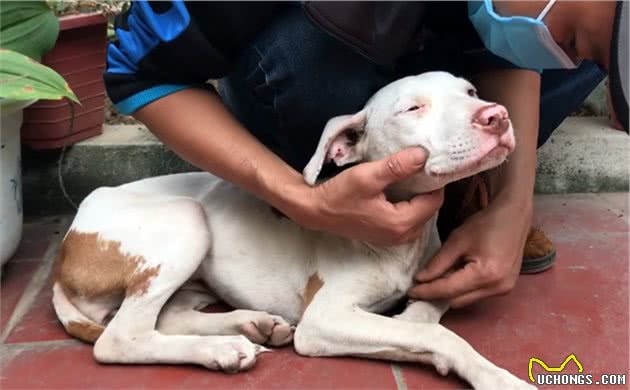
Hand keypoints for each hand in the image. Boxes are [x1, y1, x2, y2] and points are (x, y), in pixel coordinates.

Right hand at [290, 148, 443, 245]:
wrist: (315, 211)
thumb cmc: (340, 194)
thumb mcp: (368, 176)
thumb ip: (398, 166)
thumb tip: (424, 155)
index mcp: (401, 223)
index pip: (435, 200)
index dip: (435, 181)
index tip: (430, 163)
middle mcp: (402, 236)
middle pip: (430, 209)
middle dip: (428, 189)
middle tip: (421, 167)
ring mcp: (394, 239)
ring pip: (420, 215)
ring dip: (418, 197)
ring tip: (411, 176)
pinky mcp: (386, 237)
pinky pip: (408, 220)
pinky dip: (408, 205)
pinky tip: (399, 190)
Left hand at [409, 195, 531, 306]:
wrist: (514, 216)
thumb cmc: (485, 224)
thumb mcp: (457, 240)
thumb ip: (438, 262)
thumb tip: (420, 279)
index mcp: (485, 275)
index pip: (448, 289)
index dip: (427, 291)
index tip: (410, 291)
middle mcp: (497, 288)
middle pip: (458, 300)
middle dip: (436, 295)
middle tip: (418, 288)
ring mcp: (504, 290)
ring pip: (466, 300)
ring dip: (449, 294)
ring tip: (432, 284)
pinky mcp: (505, 288)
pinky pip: (476, 295)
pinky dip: (461, 289)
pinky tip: (451, 279)